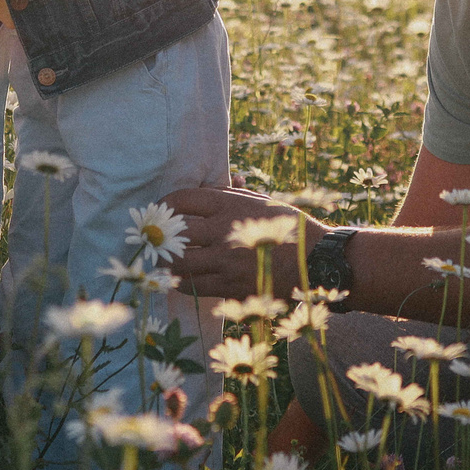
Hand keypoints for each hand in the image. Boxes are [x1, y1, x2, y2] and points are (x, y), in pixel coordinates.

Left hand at [162, 186, 318, 300]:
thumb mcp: (261, 201)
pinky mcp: (230, 286)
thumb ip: (232, 193)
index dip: (164, 204)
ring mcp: (226, 261)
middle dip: (161, 234)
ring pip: (179, 262)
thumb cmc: (288, 226)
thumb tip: (212, 183)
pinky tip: (178, 277)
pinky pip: (193, 285)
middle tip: (155, 236)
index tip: (160, 209)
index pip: (183, 200)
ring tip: (162, 258)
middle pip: (175, 232)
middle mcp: (225, 231)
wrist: (315, 262)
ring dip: (166, 260)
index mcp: (230, 205)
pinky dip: (181, 281)